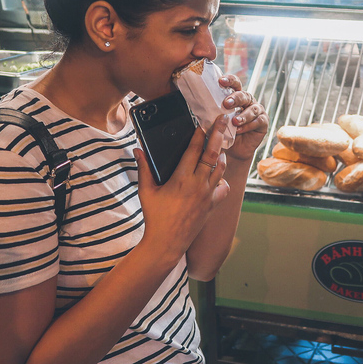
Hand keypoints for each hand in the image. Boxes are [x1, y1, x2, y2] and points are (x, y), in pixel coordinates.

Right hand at [134, 121, 229, 264]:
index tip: (202, 124)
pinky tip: (216, 176)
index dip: (199, 135)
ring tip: (220, 145)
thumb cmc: (154, 216)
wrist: (167, 243)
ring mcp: (208, 195)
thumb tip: (138, 149)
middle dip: (219, 134)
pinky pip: (224, 188)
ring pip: (221, 168)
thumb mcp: (146, 191)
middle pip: (213, 154)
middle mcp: (198, 185)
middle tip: (224, 120)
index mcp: (181, 179)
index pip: (194, 150)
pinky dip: (222, 179)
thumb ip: (144, 168)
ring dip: (222, 155)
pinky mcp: (212, 205)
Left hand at [220, 75, 267, 160]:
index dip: (229, 80)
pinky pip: (258, 121)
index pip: (235, 84)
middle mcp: (248, 101)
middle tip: (226, 103)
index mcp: (236, 96)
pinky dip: (249, 125)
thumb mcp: (215, 120)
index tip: (221, 81)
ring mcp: (257, 111)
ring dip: (243, 115)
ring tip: (235, 121)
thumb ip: (212, 111)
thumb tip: (199, 102)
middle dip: (235, 98)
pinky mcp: (263, 122)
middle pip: (244, 95)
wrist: (233, 149)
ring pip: (252, 109)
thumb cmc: (224, 132)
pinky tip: (240, 129)